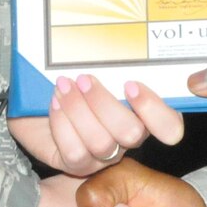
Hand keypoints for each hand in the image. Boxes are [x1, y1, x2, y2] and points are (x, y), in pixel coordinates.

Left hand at [10, 76, 183, 176]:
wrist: (36, 98)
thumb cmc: (74, 77)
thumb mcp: (97, 65)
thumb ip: (114, 61)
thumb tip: (116, 40)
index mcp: (144, 112)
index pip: (170, 126)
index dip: (156, 110)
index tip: (130, 85)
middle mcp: (129, 137)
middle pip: (132, 133)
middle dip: (104, 104)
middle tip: (84, 78)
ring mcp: (105, 155)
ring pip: (102, 143)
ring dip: (79, 110)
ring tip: (63, 85)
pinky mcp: (79, 165)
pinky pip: (75, 151)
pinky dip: (62, 124)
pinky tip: (54, 103)